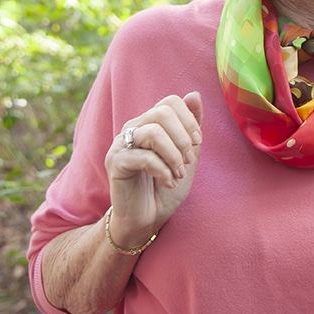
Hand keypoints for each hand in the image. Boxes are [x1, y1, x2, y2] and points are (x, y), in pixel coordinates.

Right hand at [105, 92, 202, 246]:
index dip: (189, 120)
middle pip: (162, 113)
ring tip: (179, 173)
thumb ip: (191, 126)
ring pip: (153, 132)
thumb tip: (194, 94)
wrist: (147, 218)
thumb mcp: (187, 154)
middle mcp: (133, 128)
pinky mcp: (115, 163)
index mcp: (150, 122)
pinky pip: (144, 157)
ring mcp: (122, 144)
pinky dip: (163, 170)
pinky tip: (169, 181)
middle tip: (188, 160)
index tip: (198, 142)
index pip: (170, 102)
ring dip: (174, 155)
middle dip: (182, 138)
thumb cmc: (166, 186)